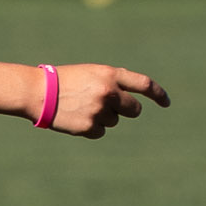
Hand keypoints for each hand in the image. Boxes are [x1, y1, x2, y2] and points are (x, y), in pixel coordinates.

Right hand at [47, 64, 168, 137]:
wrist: (39, 92)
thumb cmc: (67, 81)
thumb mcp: (92, 73)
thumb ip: (113, 83)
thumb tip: (133, 102)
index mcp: (110, 75)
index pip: (144, 84)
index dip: (158, 94)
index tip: (166, 103)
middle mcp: (108, 92)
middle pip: (134, 109)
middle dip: (126, 110)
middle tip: (109, 106)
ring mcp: (100, 110)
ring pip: (114, 121)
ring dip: (103, 117)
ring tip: (82, 107)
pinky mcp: (90, 126)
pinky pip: (101, 132)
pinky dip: (91, 128)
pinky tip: (77, 117)